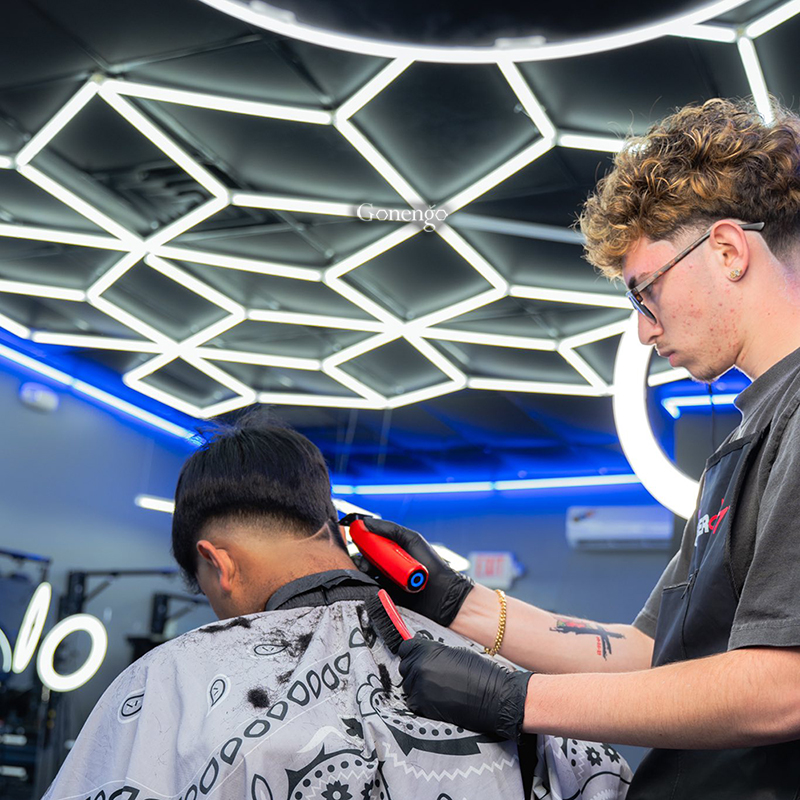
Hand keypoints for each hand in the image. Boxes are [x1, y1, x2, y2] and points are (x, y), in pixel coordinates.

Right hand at [359, 518, 473, 626]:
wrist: (442, 594)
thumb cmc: (432, 565)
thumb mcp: (411, 540)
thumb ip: (389, 529)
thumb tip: (365, 522)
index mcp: (392, 551)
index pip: (369, 545)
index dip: (361, 543)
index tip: (356, 541)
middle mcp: (387, 566)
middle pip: (364, 560)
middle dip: (360, 560)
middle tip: (364, 563)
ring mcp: (386, 582)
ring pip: (364, 576)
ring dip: (363, 574)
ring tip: (370, 574)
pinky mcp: (385, 597)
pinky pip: (369, 591)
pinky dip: (367, 587)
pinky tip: (373, 585)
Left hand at [398, 637, 529, 739]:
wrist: (493, 697)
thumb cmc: (480, 672)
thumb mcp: (455, 652)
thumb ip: (434, 652)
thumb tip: (423, 655)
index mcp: (426, 650)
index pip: (405, 648)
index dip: (412, 652)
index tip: (417, 656)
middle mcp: (418, 667)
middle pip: (405, 667)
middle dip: (415, 670)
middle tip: (431, 675)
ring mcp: (418, 688)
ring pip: (409, 685)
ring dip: (418, 686)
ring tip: (438, 688)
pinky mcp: (422, 706)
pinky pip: (413, 701)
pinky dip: (422, 702)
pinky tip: (438, 700)